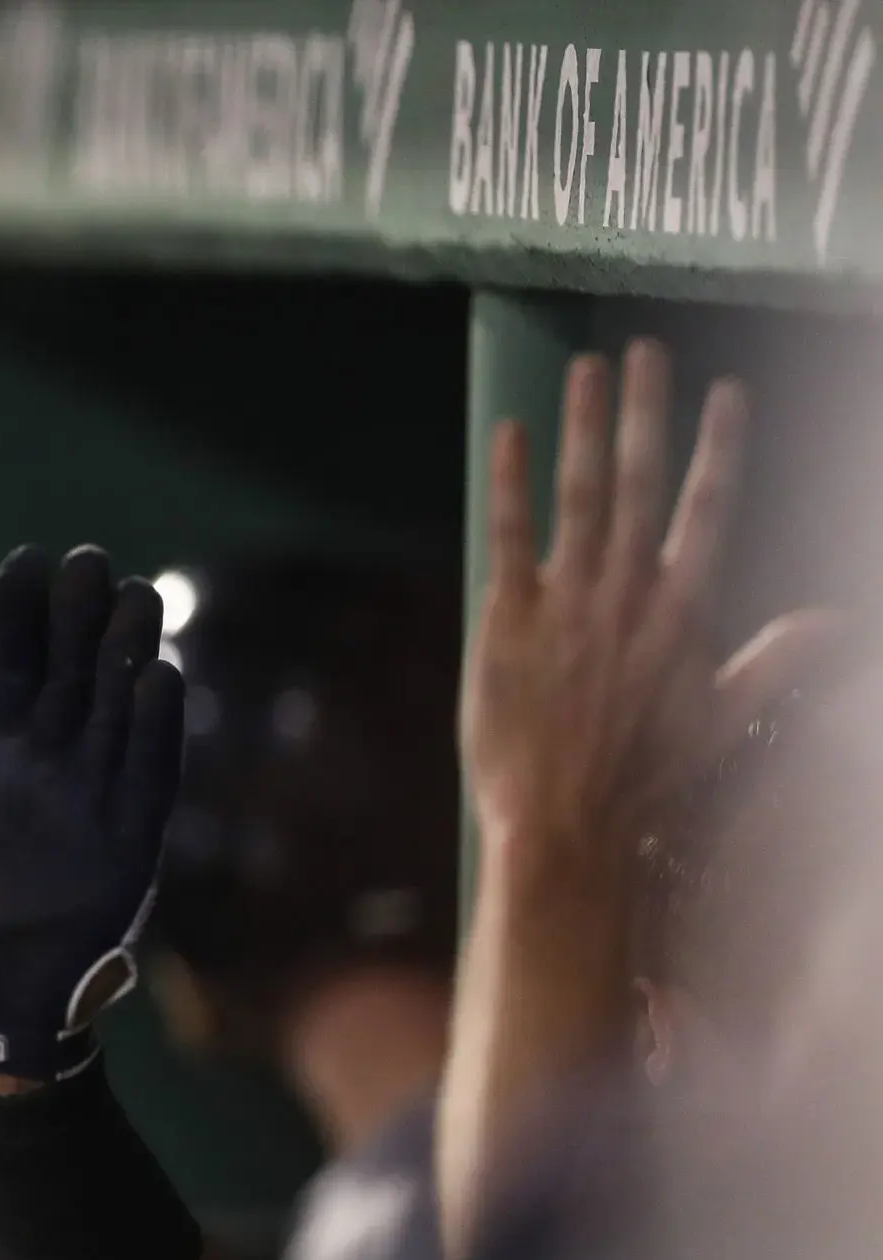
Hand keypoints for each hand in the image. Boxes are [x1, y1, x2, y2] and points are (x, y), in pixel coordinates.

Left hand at [0, 545, 184, 1087]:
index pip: (15, 671)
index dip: (24, 617)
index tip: (30, 558)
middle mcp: (48, 774)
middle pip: (75, 677)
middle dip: (84, 619)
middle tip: (91, 559)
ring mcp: (91, 808)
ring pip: (118, 715)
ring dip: (128, 658)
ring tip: (134, 598)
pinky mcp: (125, 851)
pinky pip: (147, 781)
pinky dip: (156, 733)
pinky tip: (161, 679)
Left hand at [466, 340, 836, 859]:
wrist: (565, 822)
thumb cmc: (646, 777)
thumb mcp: (724, 717)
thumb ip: (778, 658)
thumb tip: (841, 619)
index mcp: (683, 612)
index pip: (709, 512)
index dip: (718, 448)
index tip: (727, 391)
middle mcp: (628, 594)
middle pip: (642, 484)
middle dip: (647, 413)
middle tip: (647, 350)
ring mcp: (565, 602)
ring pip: (580, 494)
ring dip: (585, 427)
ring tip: (589, 368)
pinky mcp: (506, 618)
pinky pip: (508, 535)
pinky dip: (510, 481)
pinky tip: (509, 432)